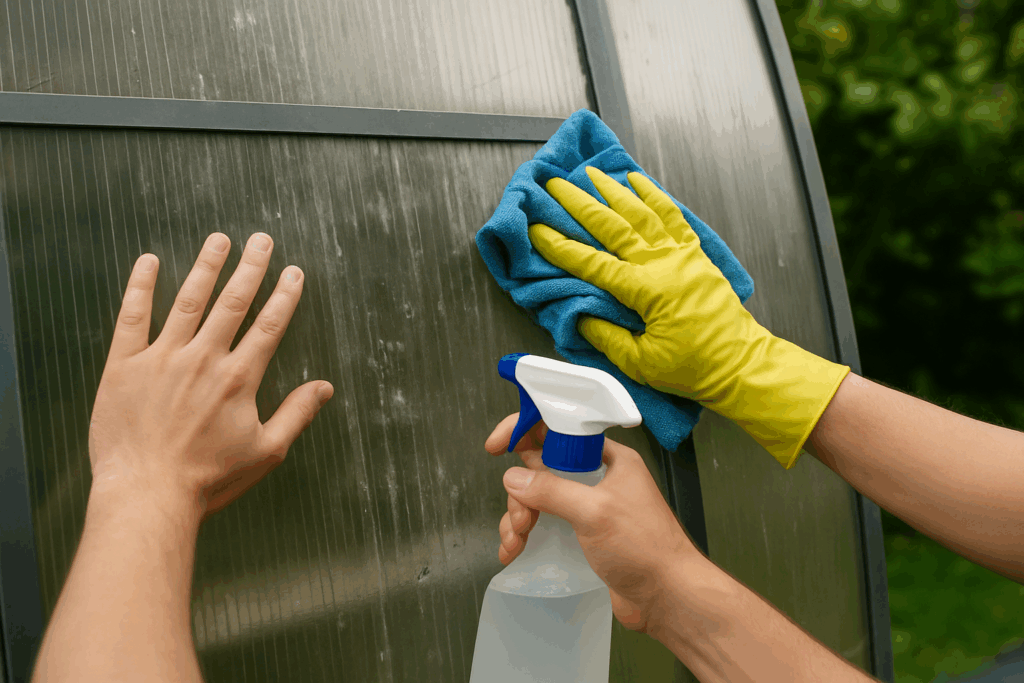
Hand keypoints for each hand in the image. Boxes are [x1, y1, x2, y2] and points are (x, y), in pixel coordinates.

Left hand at [88, 232, 332, 519]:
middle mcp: (203, 360)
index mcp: (238, 379)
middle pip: (232, 303)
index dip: (284, 296)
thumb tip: (325, 387)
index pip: (268, 326)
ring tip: (219, 239)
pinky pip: (132, 317)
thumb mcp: (266, 452)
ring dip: (206, 267)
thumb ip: (297, 414)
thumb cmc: (208, 480)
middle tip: (262, 240)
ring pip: (188, 301)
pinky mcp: (124, 366)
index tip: (294, 272)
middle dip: (250, 268)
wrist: (146, 495)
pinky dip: (140, 287)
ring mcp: (162, 359)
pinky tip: (148, 262)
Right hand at [485, 413, 703, 634]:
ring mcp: (588, 507)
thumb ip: (552, 490)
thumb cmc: (645, 547)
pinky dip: (525, 535)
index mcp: (608, 459)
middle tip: (521, 519)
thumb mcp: (595, 512)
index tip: (496, 445)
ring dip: (518, 517)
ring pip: (538, 498)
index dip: (525, 430)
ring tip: (516, 542)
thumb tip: (513, 477)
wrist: (667, 597)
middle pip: (541, 468)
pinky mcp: (582, 534)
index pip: (560, 429)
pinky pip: (544, 524)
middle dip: (521, 492)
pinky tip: (513, 553)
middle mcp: (598, 478)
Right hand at [529, 167, 848, 467]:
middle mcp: (664, 264)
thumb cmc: (694, 369)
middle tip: (556, 185)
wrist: (741, 364)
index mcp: (647, 291)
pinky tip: (637, 181)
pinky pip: (672, 216)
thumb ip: (606, 337)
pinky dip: (653, 195)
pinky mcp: (695, 255)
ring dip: (614, 190)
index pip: (593, 263)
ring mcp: (682, 255)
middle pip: (614, 226)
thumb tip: (579, 314)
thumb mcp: (641, 363)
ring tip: (591, 173)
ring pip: (641, 212)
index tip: (538, 229)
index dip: (561, 246)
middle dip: (580, 203)